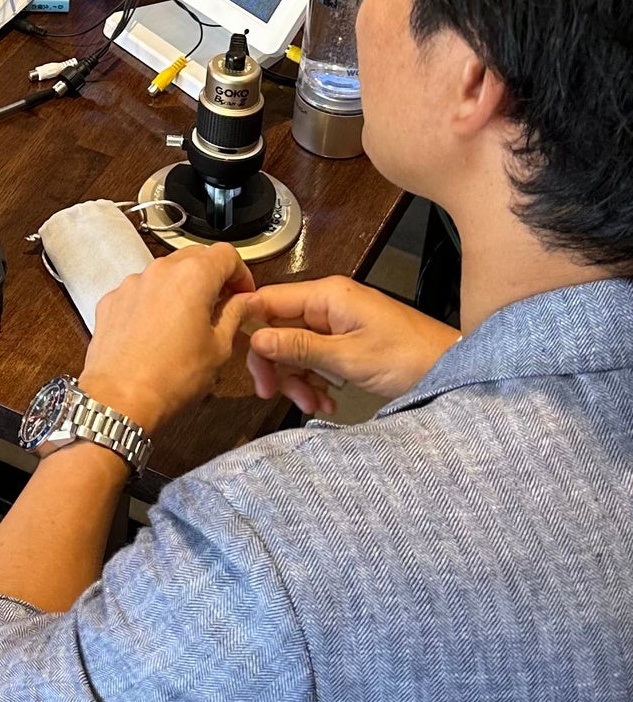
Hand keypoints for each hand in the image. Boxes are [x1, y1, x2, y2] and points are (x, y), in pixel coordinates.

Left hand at [77, 243, 255, 436]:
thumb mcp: (218, 348)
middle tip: (222, 305)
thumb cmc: (170, 377)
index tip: (243, 294)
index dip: (241, 273)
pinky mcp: (112, 300)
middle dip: (212, 277)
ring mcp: (132, 283)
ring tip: (188, 322)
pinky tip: (158, 331)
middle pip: (195, 257)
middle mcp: (160, 271)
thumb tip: (245, 302)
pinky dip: (154, 302)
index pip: (227, 254)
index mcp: (193, 276)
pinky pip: (141, 291)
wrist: (119, 398)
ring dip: (181, 288)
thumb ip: (235, 315)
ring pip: (165, 273)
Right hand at [236, 275, 452, 417]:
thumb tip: (256, 339)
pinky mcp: (347, 342)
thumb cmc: (406, 358)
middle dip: (277, 365)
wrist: (452, 371)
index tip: (250, 366)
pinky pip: (316, 359)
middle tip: (274, 395)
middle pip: (279, 330)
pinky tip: (326, 403)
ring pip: (295, 349)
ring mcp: (338, 324)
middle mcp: (328, 304)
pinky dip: (315, 382)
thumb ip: (299, 347)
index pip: (268, 301)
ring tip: (314, 405)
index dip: (252, 330)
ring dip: (297, 380)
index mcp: (327, 296)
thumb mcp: (347, 357)